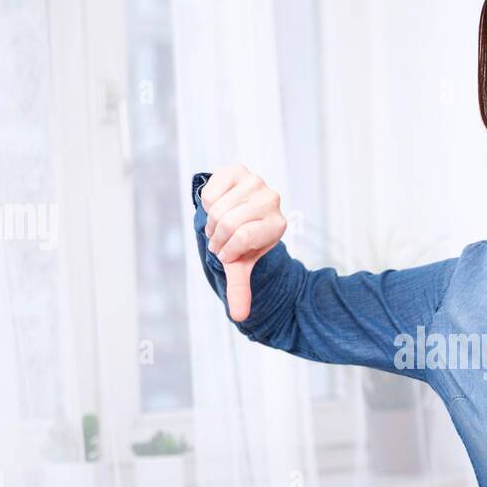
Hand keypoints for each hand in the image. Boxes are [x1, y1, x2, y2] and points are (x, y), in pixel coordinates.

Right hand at [201, 164, 287, 321]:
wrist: (238, 214)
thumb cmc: (242, 242)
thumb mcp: (241, 265)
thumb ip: (240, 289)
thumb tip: (239, 316)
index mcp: (278, 224)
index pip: (243, 238)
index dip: (227, 248)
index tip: (227, 253)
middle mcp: (272, 200)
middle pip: (228, 223)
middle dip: (217, 237)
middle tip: (220, 240)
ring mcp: (256, 182)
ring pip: (217, 208)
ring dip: (211, 222)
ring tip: (219, 225)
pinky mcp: (238, 170)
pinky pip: (210, 191)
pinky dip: (208, 203)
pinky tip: (218, 205)